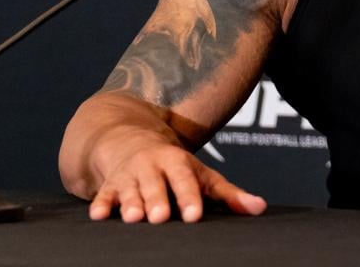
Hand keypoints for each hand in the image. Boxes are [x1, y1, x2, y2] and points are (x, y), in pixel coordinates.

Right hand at [88, 143, 266, 222]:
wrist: (130, 140)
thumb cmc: (174, 166)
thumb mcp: (201, 173)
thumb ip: (228, 193)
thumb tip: (261, 208)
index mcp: (178, 162)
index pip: (186, 180)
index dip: (190, 197)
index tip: (195, 215)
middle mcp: (152, 167)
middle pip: (156, 185)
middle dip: (158, 200)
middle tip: (161, 217)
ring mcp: (129, 175)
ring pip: (129, 190)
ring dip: (130, 203)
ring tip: (133, 218)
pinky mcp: (109, 185)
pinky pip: (104, 194)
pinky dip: (100, 203)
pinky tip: (99, 215)